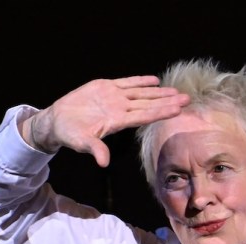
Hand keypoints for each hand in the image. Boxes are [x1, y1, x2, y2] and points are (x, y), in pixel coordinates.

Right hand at [21, 76, 190, 166]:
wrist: (58, 121)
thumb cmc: (71, 134)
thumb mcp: (82, 142)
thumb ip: (95, 149)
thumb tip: (103, 162)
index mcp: (117, 121)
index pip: (144, 116)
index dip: (161, 112)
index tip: (177, 110)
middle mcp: (120, 109)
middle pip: (148, 104)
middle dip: (167, 102)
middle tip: (187, 99)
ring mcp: (114, 98)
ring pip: (141, 93)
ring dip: (159, 92)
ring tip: (176, 91)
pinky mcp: (105, 87)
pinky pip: (127, 83)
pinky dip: (140, 81)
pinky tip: (154, 80)